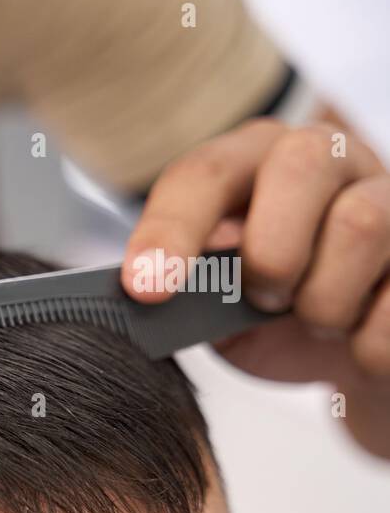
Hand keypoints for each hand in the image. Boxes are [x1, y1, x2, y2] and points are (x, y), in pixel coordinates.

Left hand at [122, 118, 389, 458]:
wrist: (350, 355)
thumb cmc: (271, 316)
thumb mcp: (215, 302)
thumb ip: (189, 285)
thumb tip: (146, 293)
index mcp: (253, 161)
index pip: (202, 174)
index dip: (170, 229)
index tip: (146, 288)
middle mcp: (327, 157)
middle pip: (301, 162)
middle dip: (272, 250)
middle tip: (265, 298)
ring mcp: (389, 195)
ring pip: (361, 224)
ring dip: (323, 300)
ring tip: (316, 322)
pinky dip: (367, 340)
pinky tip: (356, 342)